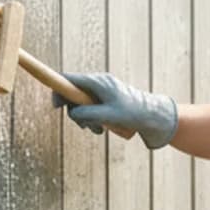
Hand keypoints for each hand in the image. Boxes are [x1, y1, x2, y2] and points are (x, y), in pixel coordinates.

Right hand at [54, 72, 178, 149]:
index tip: (56, 106)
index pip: (69, 79)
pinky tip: (102, 128)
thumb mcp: (107, 116)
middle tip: (84, 126)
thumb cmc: (132, 113)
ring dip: (85, 118)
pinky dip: (93, 118)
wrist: (153, 115)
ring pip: (82, 103)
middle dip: (75, 111)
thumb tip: (72, 113)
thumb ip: (86, 113)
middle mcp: (99, 82)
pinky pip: (92, 106)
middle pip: (73, 93)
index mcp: (97, 81)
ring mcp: (103, 89)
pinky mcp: (108, 98)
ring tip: (97, 130)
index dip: (58, 90)